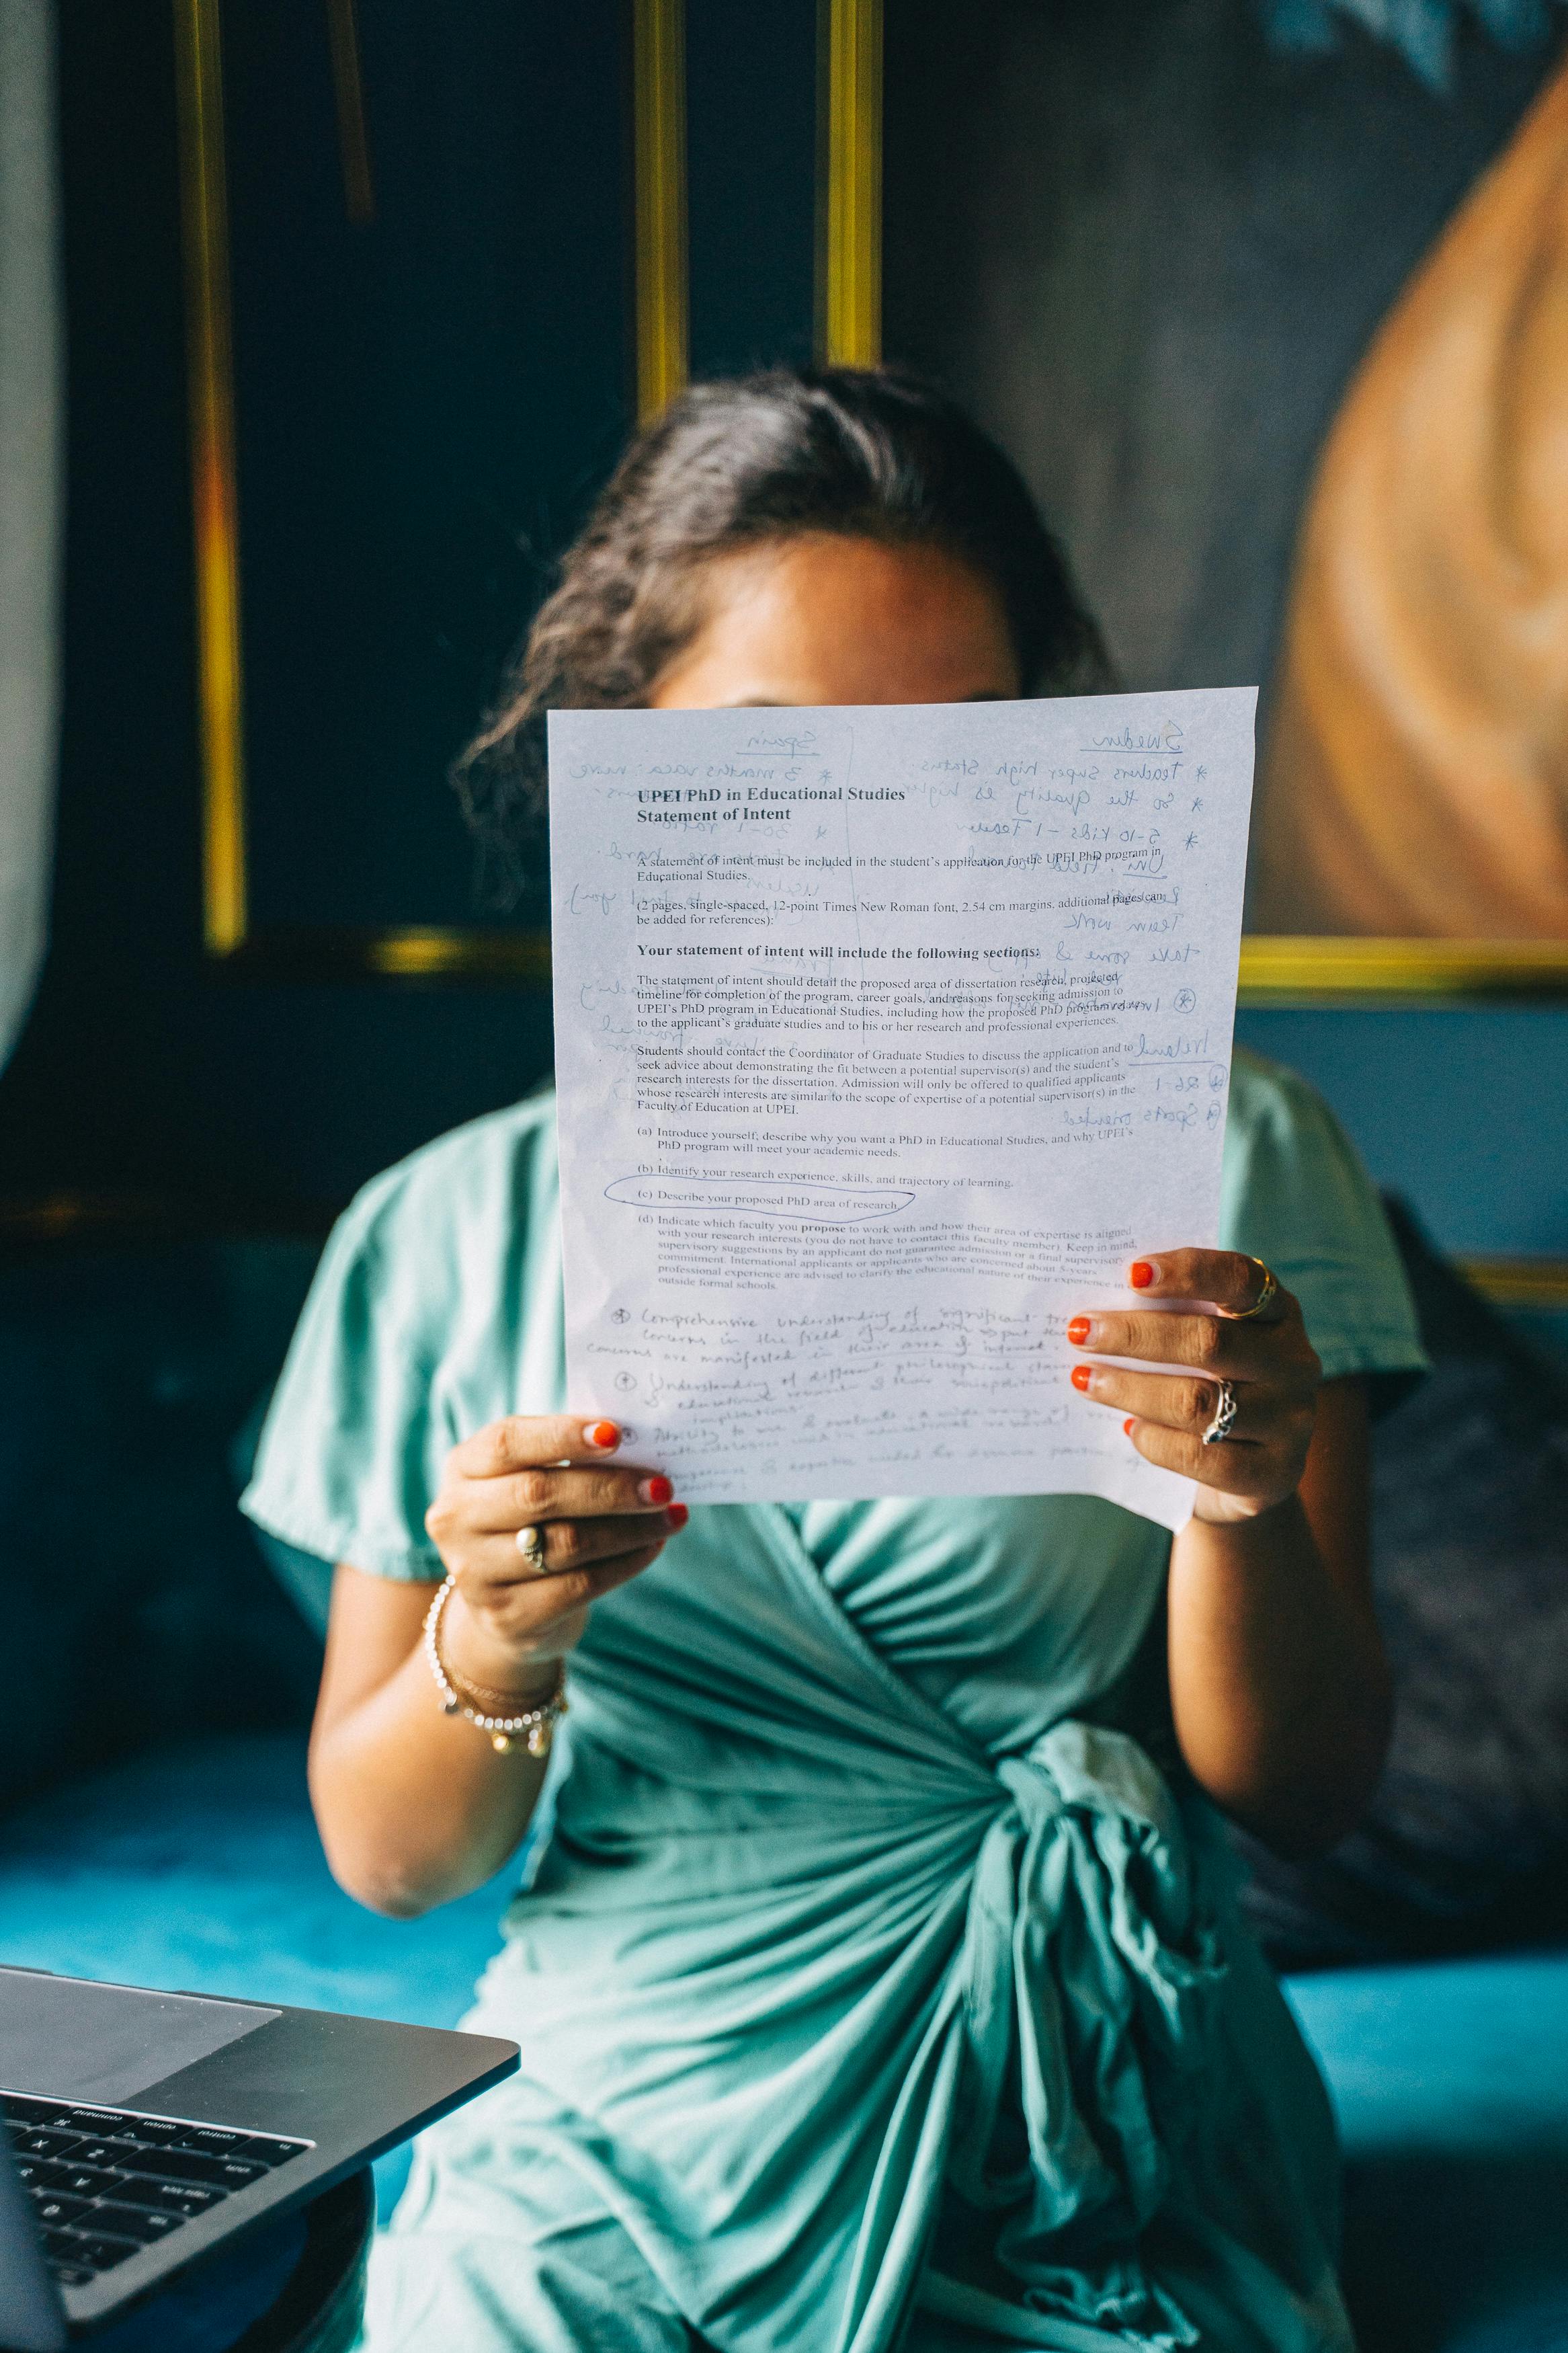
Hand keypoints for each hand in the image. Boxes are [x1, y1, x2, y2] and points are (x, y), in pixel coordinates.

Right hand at [422, 1415, 684, 1690]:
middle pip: (539, 1494)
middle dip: (610, 1487)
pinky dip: (626, 1563)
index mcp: (463, 1468)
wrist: (503, 1604)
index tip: (616, 1433)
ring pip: (566, 1543)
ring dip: (629, 1528)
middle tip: (662, 1485)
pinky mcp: (506, 1616)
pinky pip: (579, 1585)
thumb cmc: (530, 1519)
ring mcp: (475, 1572)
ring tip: (670, 1515)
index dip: (561, 1434)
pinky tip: (652, 1546)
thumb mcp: (529, 1478)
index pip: (507, 1442)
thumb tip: (640, 1443)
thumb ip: (568, 1457)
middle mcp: (456, 1518)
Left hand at [1067, 1251, 1320, 1524]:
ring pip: (1199, 1403)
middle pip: (1210, 1342)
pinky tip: (1128, 1429)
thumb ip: (1172, 1317)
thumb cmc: (1211, 1383)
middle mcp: (1295, 1361)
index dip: (1190, 1272)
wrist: (1247, 1471)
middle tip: (1081, 1332)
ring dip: (1131, 1389)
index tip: (1132, 1273)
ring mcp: (1291, 1420)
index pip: (1241, 1280)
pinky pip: (1202, 1457)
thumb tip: (1098, 1308)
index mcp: (1278, 1313)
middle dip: (1136, 1335)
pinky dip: (1155, 1441)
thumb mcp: (1205, 1341)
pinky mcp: (1275, 1474)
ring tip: (1085, 1379)